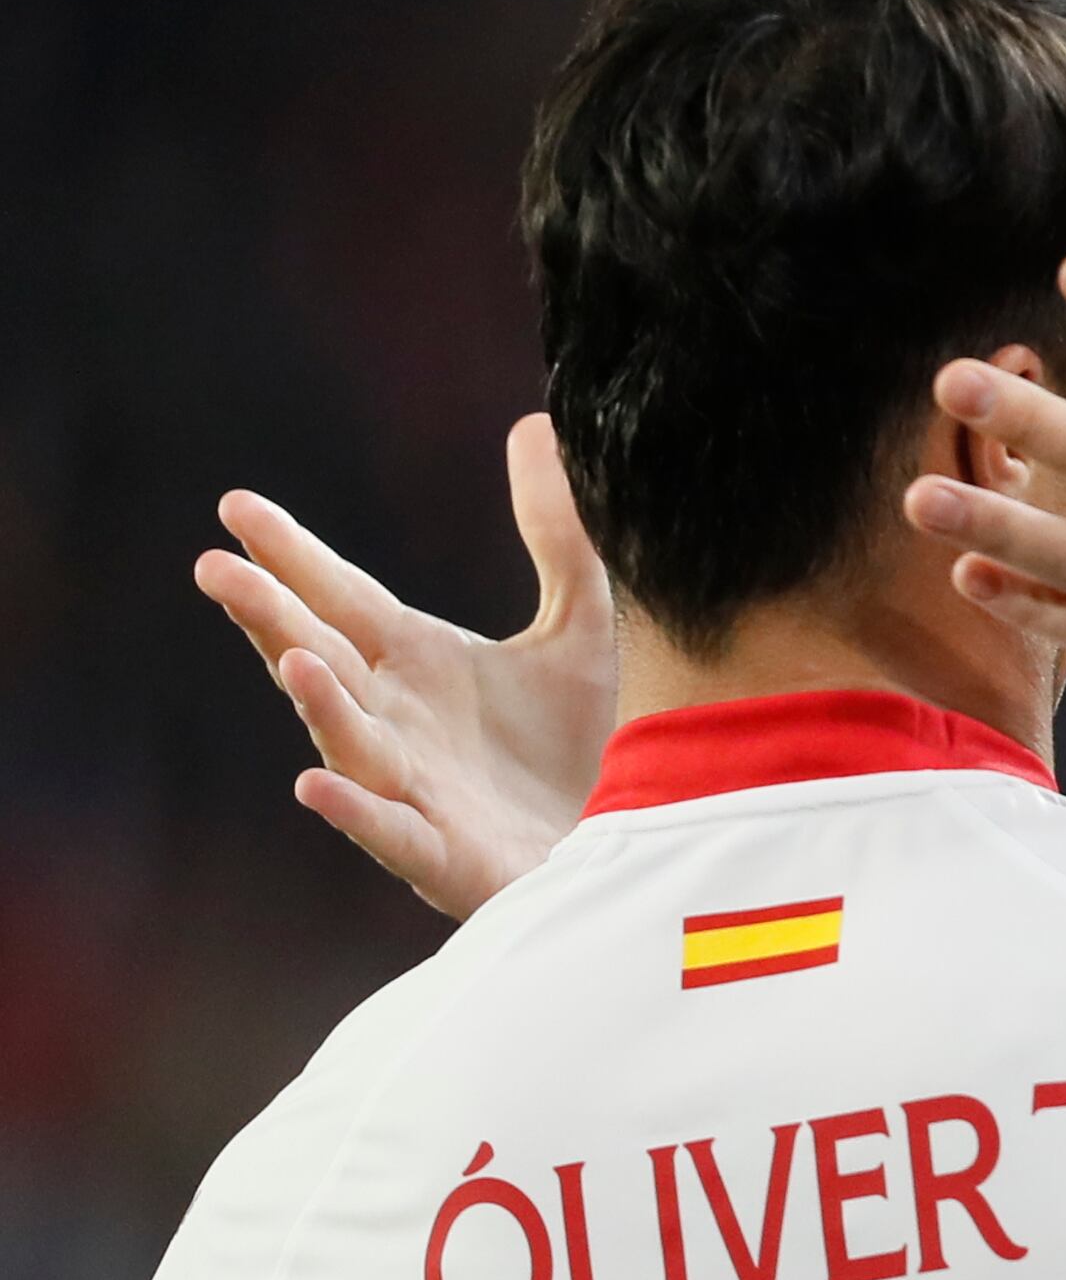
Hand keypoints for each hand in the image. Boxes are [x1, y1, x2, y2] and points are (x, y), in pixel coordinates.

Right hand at [193, 414, 614, 917]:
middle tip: (217, 567)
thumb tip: (531, 424)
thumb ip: (559, 536)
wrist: (633, 842)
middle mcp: (400, 721)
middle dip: (270, 617)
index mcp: (418, 663)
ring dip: (320, 704)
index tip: (237, 505)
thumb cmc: (592, 742)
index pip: (341, 597)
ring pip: (349, 742)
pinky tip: (316, 784)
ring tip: (291, 660)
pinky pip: (391, 834)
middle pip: (321, 658)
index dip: (292, 554)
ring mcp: (416, 789)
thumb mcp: (582, 625)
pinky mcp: (449, 855)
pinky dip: (355, 811)